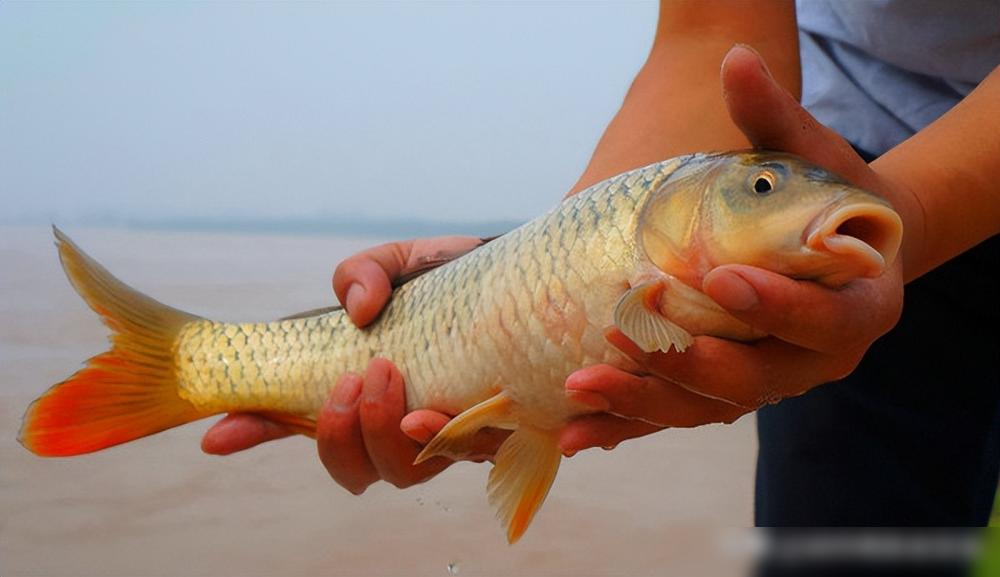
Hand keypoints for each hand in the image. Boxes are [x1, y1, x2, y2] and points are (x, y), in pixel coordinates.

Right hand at [201, 236, 503, 492]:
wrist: (533, 278)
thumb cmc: (455, 277)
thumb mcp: (398, 261)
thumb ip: (362, 273)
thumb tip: (358, 310)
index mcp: (359, 386)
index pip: (298, 422)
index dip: (256, 433)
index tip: (219, 435)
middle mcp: (396, 420)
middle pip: (353, 468)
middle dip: (337, 435)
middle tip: (352, 378)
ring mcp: (443, 432)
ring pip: (401, 471)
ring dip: (383, 433)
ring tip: (391, 376)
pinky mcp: (494, 430)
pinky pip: (464, 456)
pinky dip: (441, 438)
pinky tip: (436, 410)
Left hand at [559, 45, 908, 453]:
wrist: (833, 254)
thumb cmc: (825, 199)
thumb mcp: (811, 158)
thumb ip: (773, 118)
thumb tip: (735, 58)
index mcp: (856, 309)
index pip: (821, 320)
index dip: (776, 307)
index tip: (721, 279)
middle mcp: (813, 362)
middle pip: (754, 381)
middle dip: (687, 363)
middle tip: (627, 336)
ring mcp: (765, 384)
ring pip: (705, 409)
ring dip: (641, 403)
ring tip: (579, 388)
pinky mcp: (723, 394)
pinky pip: (674, 417)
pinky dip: (625, 426)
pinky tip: (574, 433)